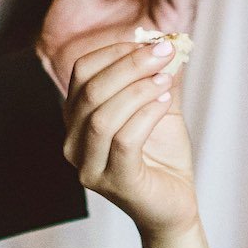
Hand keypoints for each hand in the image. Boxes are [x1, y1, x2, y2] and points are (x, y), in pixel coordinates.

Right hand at [64, 38, 200, 245]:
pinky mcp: (114, 182)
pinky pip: (124, 140)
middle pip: (91, 90)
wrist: (173, 205)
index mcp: (77, 119)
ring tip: (166, 79)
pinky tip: (165, 103)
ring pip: (103, 116)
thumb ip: (157, 76)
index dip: (116, 52)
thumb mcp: (159, 106)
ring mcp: (89, 166)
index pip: (82, 72)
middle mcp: (74, 142)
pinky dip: (146, 115)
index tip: (152, 42)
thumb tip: (167, 41)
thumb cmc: (162, 156)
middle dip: (130, 65)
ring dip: (138, 90)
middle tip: (164, 52)